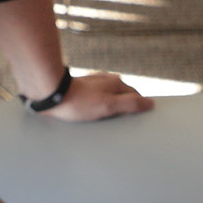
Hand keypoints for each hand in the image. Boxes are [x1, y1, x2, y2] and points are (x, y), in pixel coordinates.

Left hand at [40, 72, 154, 121]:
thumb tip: (150, 103)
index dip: (136, 109)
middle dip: (122, 108)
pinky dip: (97, 106)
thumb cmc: (79, 102)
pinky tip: (91, 114)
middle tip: (117, 123)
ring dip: (109, 108)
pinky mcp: (82, 88)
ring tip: (103, 120)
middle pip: (122, 97)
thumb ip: (130, 104)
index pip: (135, 97)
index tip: (134, 121)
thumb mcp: (108, 106)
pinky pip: (96, 99)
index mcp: (116, 82)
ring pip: (109, 97)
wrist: (51, 94)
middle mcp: (107, 79)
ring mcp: (94, 83)